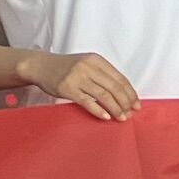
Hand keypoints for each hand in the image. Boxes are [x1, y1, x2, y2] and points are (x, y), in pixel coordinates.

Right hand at [21, 50, 137, 120]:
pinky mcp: (67, 88)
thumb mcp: (86, 64)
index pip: (120, 78)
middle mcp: (88, 67)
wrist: (41, 66)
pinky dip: (98, 110)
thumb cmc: (66, 67)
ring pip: (103, 95)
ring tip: (121, 118)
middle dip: (125, 103)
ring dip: (115, 109)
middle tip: (130, 114)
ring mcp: (77, 77)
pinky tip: (106, 117)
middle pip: (114, 88)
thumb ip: (103, 75)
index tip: (136, 104)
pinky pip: (87, 102)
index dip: (131, 93)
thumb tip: (124, 95)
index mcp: (96, 60)